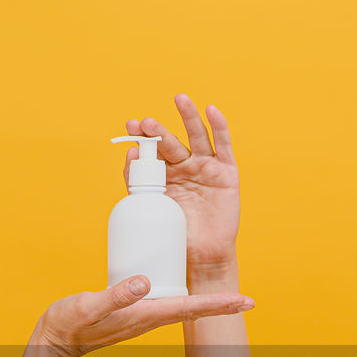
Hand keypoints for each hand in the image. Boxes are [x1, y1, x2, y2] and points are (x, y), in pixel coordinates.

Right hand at [36, 275, 253, 356]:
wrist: (53, 342)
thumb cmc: (69, 324)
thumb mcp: (89, 306)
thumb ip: (116, 295)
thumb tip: (145, 281)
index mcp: (145, 315)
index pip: (191, 308)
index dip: (219, 304)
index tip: (247, 301)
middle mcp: (148, 318)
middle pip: (193, 309)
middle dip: (220, 305)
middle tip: (248, 299)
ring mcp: (141, 316)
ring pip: (181, 306)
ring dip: (204, 301)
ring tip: (225, 293)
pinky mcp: (132, 312)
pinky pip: (164, 301)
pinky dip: (181, 294)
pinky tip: (181, 284)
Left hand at [124, 94, 240, 283]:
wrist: (202, 256)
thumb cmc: (176, 235)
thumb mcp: (153, 207)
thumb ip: (138, 183)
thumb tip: (129, 154)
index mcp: (165, 175)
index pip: (153, 151)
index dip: (143, 138)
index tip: (131, 126)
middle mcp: (185, 166)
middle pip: (172, 143)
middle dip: (160, 132)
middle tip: (146, 123)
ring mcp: (206, 167)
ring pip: (197, 137)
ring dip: (188, 117)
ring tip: (179, 99)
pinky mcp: (227, 171)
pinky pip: (223, 146)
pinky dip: (218, 127)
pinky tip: (211, 111)